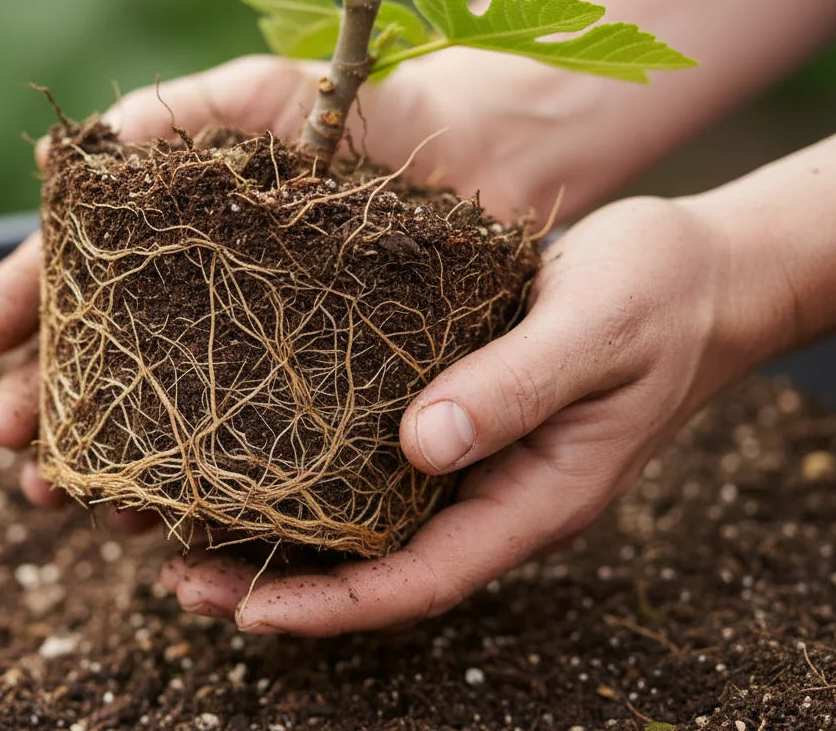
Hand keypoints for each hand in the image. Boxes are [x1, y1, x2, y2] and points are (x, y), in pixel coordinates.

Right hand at [0, 53, 530, 518]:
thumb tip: (45, 168)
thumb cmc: (360, 108)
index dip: (22, 303)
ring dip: (107, 464)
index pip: (78, 273)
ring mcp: (259, 357)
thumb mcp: (248, 98)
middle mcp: (203, 305)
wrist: (485, 145)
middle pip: (107, 363)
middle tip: (10, 444)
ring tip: (67, 494)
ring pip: (165, 422)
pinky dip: (205, 489)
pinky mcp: (326, 401)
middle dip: (48, 405)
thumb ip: (157, 121)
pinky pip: (254, 454)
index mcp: (172, 237)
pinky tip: (165, 512)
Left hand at [160, 195, 761, 634]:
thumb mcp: (594, 331)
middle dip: (278, 578)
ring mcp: (472, 454)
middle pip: (373, 562)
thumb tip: (420, 446)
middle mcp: (490, 490)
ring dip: (279, 525)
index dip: (331, 606)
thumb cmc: (662, 295)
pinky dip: (307, 462)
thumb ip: (515, 387)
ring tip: (183, 522)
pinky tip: (248, 445)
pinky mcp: (455, 408)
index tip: (246, 612)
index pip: (419, 580)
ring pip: (363, 513)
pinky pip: (372, 455)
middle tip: (176, 574)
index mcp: (530, 498)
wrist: (703, 269)